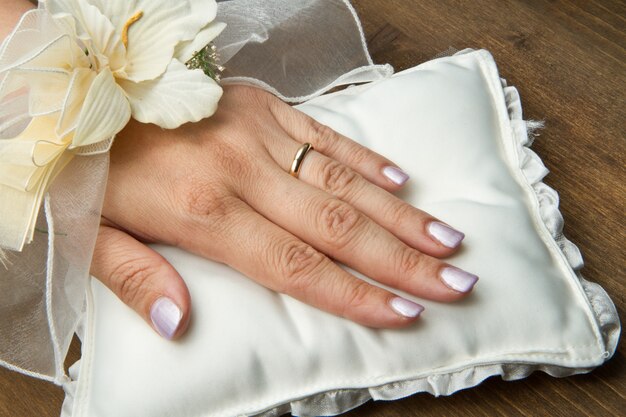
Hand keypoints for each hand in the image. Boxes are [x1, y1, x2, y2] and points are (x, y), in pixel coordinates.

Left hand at [91, 85, 477, 338]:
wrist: (78, 83)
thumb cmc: (85, 164)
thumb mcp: (90, 231)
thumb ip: (137, 278)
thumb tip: (182, 326)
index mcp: (202, 210)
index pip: (296, 265)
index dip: (354, 294)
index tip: (406, 313)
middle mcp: (240, 170)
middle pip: (337, 226)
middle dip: (401, 260)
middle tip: (455, 282)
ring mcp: (255, 130)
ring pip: (342, 180)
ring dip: (399, 213)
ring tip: (446, 240)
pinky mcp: (259, 103)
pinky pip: (323, 133)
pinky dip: (365, 158)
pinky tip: (400, 181)